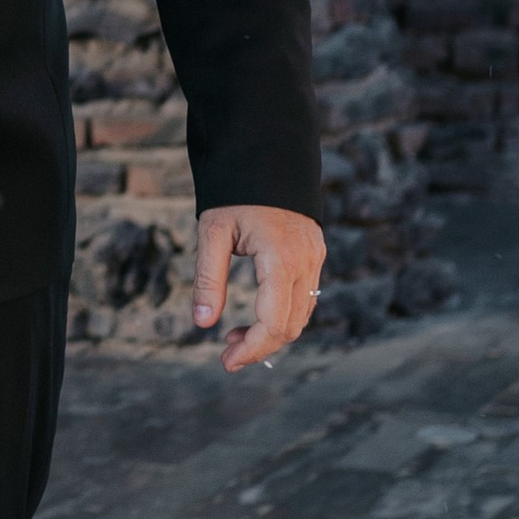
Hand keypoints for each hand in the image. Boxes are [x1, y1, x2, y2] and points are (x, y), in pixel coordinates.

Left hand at [192, 204, 324, 369]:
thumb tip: (202, 324)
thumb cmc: (235, 193)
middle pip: (292, 325)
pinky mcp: (315, 255)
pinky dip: (283, 315)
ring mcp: (316, 258)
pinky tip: (256, 318)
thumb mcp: (213, 232)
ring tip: (235, 336)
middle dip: (260, 347)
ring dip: (272, 334)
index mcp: (282, 258)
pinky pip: (306, 298)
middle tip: (226, 354)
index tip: (227, 362)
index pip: (275, 323)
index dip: (252, 349)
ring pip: (302, 315)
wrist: (266, 156)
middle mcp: (307, 262)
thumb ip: (209, 278)